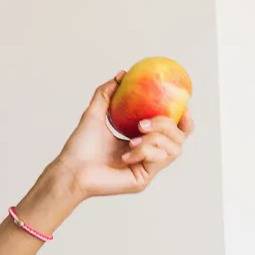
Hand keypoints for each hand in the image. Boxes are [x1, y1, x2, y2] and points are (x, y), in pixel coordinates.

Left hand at [52, 74, 192, 199]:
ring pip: (174, 149)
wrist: (69, 169)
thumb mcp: (94, 114)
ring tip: (133, 139)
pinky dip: (144, 151)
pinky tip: (126, 155)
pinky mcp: (143, 180)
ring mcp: (147, 169)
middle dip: (167, 124)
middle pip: (180, 139)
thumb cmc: (79, 147)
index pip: (174, 132)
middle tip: (143, 123)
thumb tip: (122, 74)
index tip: (184, 106)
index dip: (185, 120)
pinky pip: (158, 159)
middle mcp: (148, 156)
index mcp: (142, 142)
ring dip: (155, 138)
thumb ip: (106, 93)